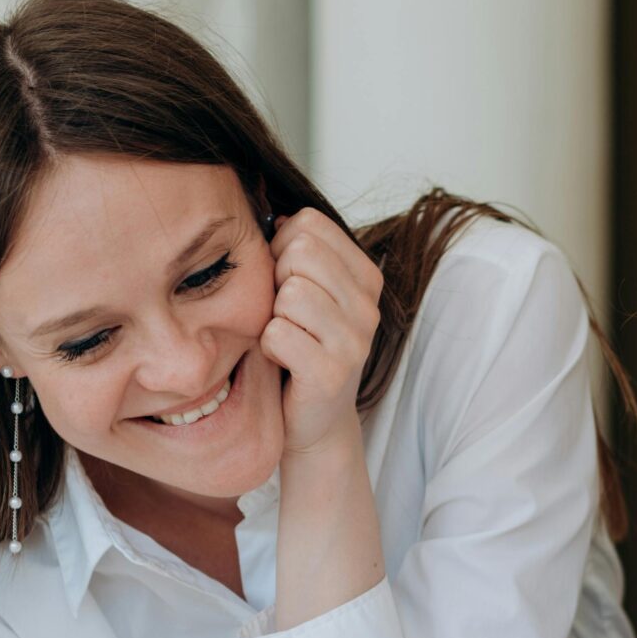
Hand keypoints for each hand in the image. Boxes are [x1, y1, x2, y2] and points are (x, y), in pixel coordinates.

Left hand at [258, 207, 382, 456]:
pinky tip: (282, 361)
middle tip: (283, 314)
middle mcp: (369, 306)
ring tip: (285, 337)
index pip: (311, 225)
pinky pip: (277, 333)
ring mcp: (355, 341)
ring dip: (272, 316)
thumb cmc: (300, 348)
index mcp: (366, 277)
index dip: (282, 247)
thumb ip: (298, 252)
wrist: (313, 422)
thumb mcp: (306, 293)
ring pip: (289, 293)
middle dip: (276, 280)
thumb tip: (277, 215)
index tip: (285, 280)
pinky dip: (267, 346)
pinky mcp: (331, 374)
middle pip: (301, 253)